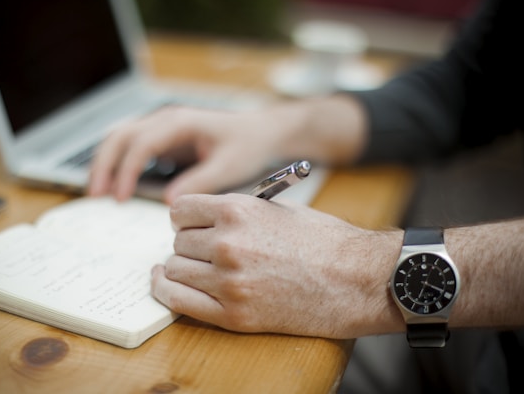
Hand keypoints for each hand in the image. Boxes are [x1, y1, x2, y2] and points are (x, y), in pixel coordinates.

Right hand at [88, 106, 282, 202]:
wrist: (261, 132)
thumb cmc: (247, 145)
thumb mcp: (229, 166)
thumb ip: (200, 182)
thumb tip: (170, 202)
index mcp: (181, 122)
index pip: (141, 143)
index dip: (126, 170)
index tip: (120, 197)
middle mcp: (166, 119)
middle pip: (121, 135)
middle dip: (103, 164)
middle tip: (95, 195)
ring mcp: (162, 126)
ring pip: (121, 137)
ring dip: (105, 162)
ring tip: (97, 192)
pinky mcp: (163, 138)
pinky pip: (131, 146)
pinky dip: (117, 162)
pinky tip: (114, 184)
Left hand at [151, 193, 403, 338]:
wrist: (357, 279)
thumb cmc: (323, 241)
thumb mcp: (277, 208)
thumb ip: (236, 211)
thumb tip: (203, 218)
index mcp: (238, 210)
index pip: (180, 210)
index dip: (185, 217)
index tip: (190, 224)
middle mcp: (228, 244)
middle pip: (178, 241)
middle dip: (188, 243)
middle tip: (204, 249)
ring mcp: (229, 281)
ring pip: (174, 269)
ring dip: (181, 267)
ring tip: (197, 267)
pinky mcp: (234, 315)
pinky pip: (179, 301)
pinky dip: (167, 291)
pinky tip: (166, 283)